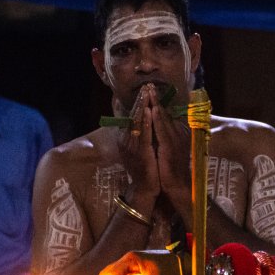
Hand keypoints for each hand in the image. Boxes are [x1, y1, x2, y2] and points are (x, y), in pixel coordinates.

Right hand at [119, 85, 160, 202]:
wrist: (145, 189)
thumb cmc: (146, 170)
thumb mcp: (142, 150)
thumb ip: (142, 137)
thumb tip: (145, 123)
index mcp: (127, 140)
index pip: (132, 117)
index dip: (138, 103)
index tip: (144, 90)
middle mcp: (127, 141)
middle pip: (133, 116)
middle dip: (140, 101)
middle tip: (146, 86)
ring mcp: (133, 146)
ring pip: (137, 122)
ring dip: (142, 106)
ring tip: (146, 93)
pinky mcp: (140, 152)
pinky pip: (143, 134)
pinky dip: (145, 121)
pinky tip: (147, 111)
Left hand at [148, 84, 191, 202]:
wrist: (179, 186)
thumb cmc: (173, 169)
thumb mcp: (170, 150)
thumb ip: (166, 138)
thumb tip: (159, 127)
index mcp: (178, 134)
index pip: (168, 115)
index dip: (160, 102)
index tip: (152, 90)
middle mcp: (179, 134)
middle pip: (166, 113)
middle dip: (157, 99)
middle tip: (149, 85)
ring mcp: (175, 140)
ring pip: (164, 118)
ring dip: (156, 104)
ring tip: (149, 92)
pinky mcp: (170, 148)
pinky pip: (162, 131)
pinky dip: (157, 120)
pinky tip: (152, 110)